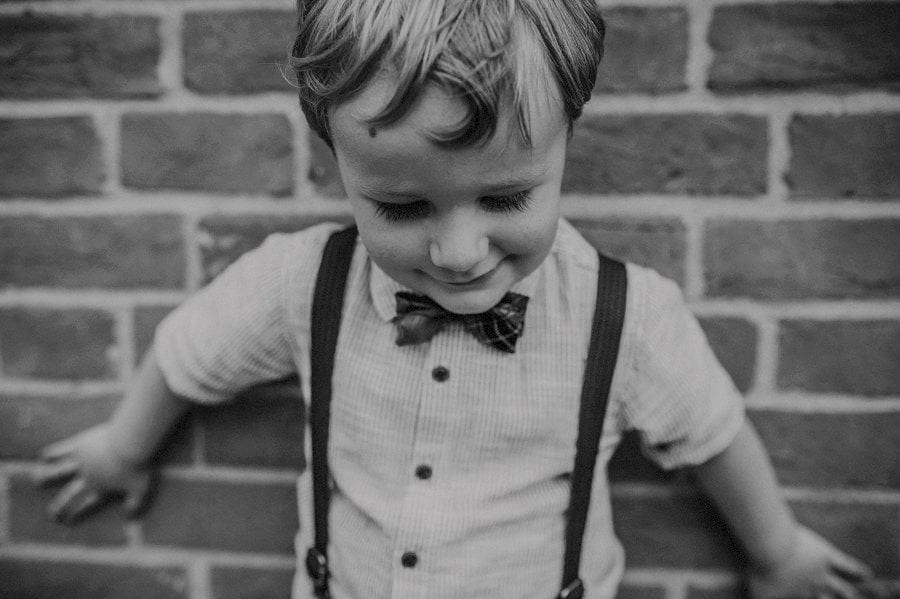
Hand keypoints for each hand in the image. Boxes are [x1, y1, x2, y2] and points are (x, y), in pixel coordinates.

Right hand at [34, 424, 153, 524]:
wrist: (131, 442)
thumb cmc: (139, 465)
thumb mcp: (143, 488)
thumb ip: (137, 503)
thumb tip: (130, 517)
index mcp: (101, 488)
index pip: (87, 505)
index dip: (77, 514)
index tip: (67, 522)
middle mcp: (87, 477)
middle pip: (69, 496)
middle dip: (59, 507)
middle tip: (51, 515)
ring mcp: (81, 461)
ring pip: (58, 472)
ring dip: (46, 478)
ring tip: (37, 481)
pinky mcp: (79, 445)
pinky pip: (61, 450)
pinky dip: (52, 453)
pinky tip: (44, 456)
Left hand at [747, 525, 872, 598]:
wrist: (768, 547)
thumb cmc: (756, 567)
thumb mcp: (752, 586)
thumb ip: (746, 594)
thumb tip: (733, 597)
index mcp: (793, 595)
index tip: (813, 598)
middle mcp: (810, 589)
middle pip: (824, 598)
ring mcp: (820, 574)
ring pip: (839, 588)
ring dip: (846, 593)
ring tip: (852, 596)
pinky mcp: (826, 556)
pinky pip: (846, 566)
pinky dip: (857, 570)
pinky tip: (867, 573)